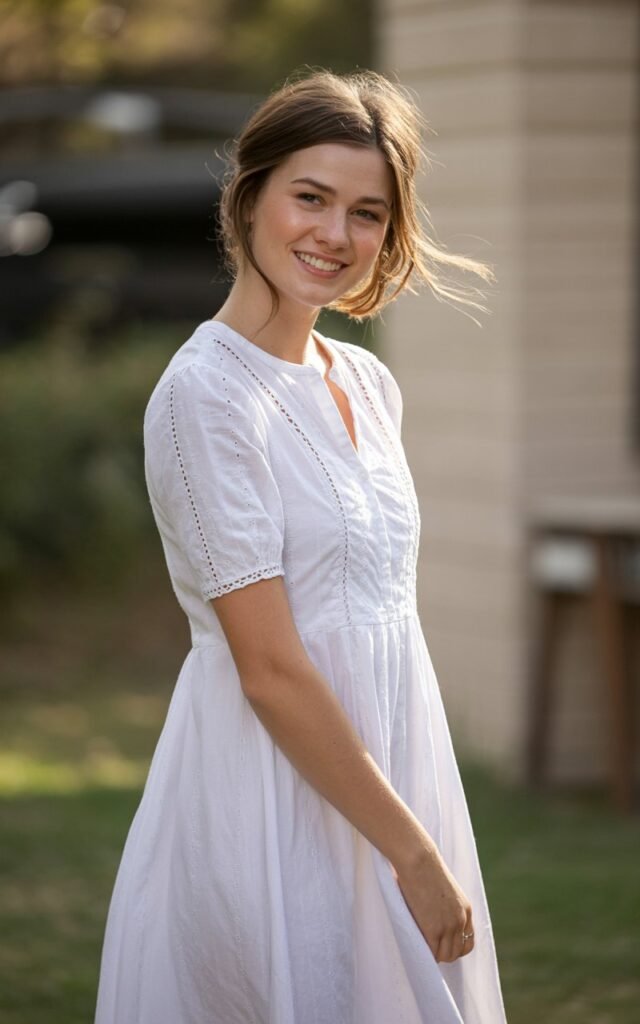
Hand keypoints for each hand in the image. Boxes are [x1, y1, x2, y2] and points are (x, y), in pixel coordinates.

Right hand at [392, 847, 474, 962]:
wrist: (418, 860)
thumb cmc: (424, 869)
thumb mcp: (444, 890)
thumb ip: (446, 906)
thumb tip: (436, 916)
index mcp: (466, 909)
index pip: (467, 941)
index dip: (455, 947)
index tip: (443, 945)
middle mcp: (461, 920)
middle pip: (457, 952)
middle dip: (444, 953)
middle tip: (429, 947)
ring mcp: (448, 926)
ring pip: (446, 956)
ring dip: (435, 955)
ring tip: (422, 946)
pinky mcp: (433, 929)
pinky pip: (432, 953)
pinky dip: (426, 954)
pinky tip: (418, 945)